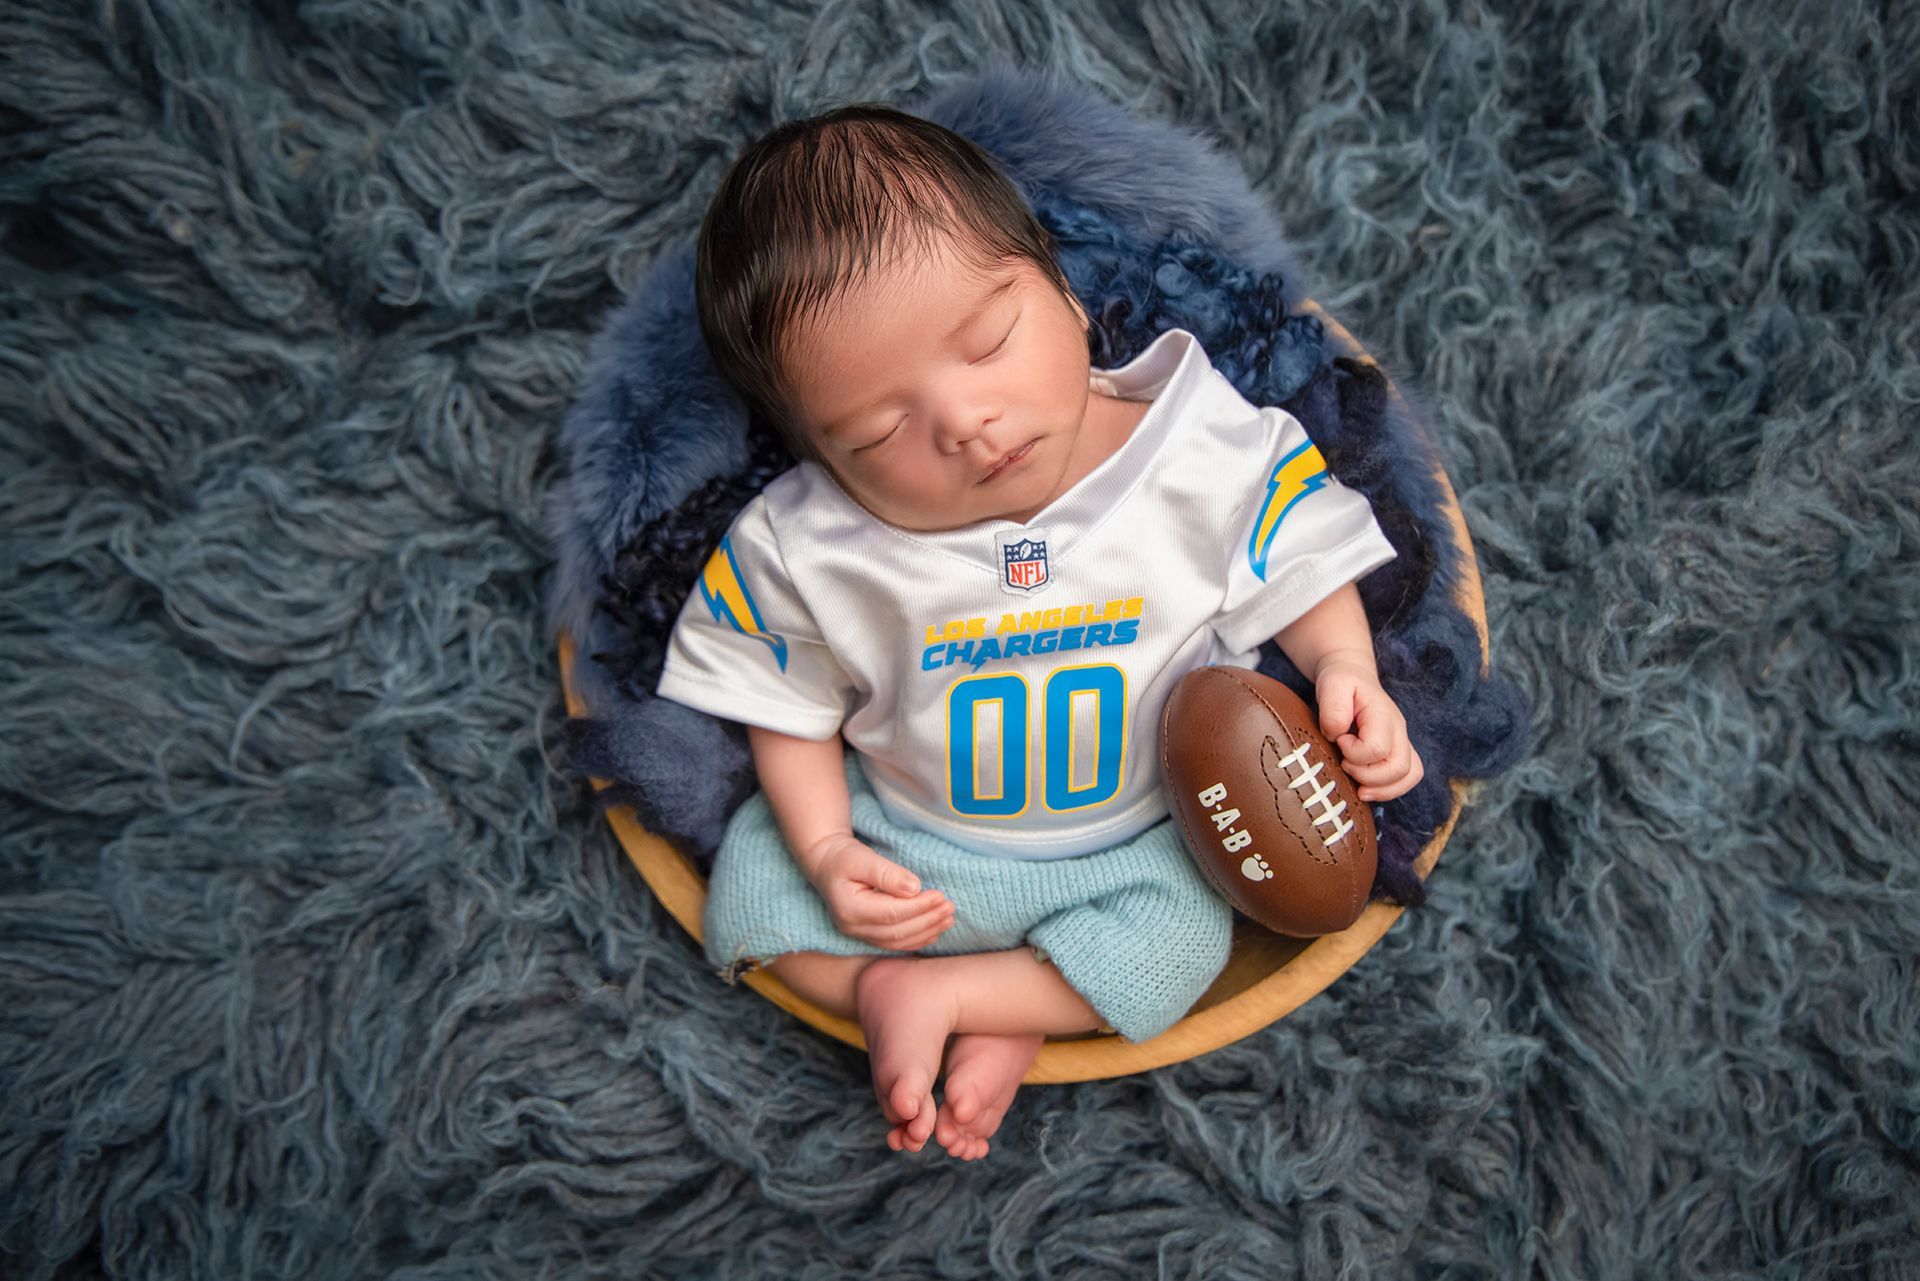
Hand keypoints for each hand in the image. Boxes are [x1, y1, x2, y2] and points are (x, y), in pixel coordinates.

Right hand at [802, 832, 953, 951]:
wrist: (827, 864)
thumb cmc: (843, 857)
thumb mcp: (861, 857)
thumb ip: (886, 873)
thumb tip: (915, 887)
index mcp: (849, 909)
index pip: (891, 913)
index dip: (918, 907)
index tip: (940, 896)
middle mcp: (853, 927)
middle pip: (897, 931)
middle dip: (927, 920)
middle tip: (950, 907)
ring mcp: (860, 934)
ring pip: (898, 941)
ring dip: (926, 931)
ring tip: (948, 919)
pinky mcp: (869, 934)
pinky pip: (896, 943)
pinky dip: (917, 939)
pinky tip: (935, 931)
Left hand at [1314, 659, 1424, 802]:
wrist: (1352, 676)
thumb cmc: (1342, 682)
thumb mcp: (1332, 685)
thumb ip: (1334, 709)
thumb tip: (1338, 736)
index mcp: (1383, 714)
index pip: (1378, 748)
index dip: (1353, 753)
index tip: (1339, 740)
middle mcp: (1399, 730)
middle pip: (1399, 768)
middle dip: (1367, 776)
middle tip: (1344, 764)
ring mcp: (1401, 742)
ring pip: (1409, 776)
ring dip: (1381, 789)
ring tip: (1357, 786)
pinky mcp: (1398, 752)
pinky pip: (1405, 779)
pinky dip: (1387, 790)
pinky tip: (1365, 787)